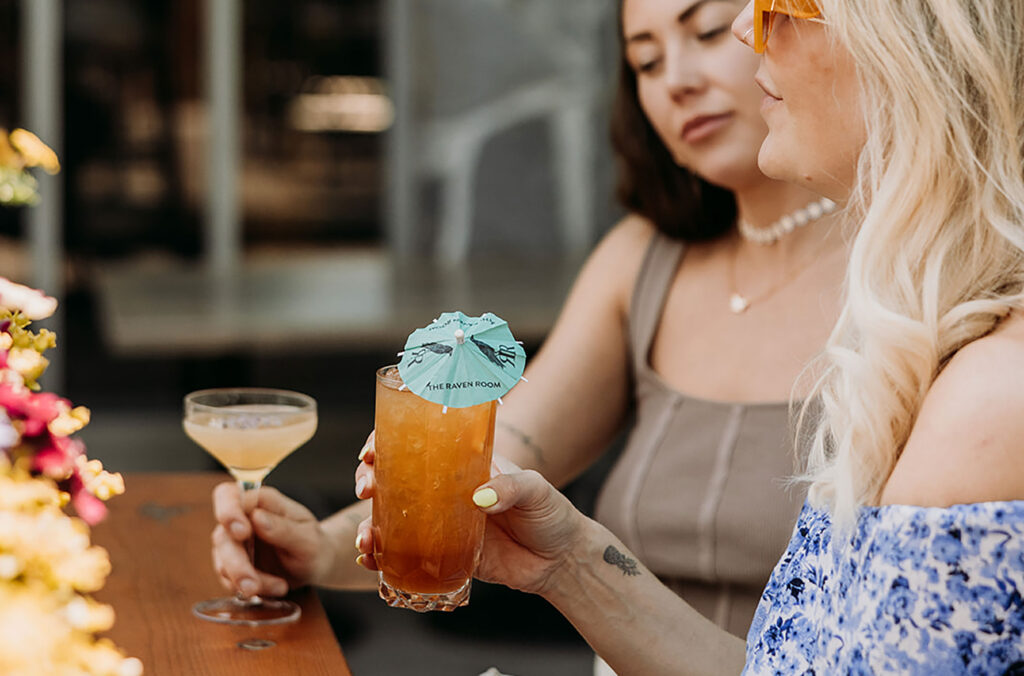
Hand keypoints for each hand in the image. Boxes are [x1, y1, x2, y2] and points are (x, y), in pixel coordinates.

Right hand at [211, 482, 332, 596]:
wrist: (316, 565)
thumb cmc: (313, 543)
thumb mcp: (307, 537)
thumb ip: (283, 528)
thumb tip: (256, 517)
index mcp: (260, 502)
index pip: (228, 496)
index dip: (228, 511)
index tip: (242, 532)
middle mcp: (242, 520)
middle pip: (222, 537)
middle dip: (237, 564)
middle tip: (253, 584)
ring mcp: (234, 544)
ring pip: (222, 563)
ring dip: (246, 580)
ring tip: (279, 587)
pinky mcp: (232, 566)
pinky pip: (230, 581)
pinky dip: (253, 589)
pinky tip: (276, 588)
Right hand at [354, 443, 585, 596]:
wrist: (560, 562)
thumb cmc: (551, 514)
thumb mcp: (536, 490)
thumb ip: (511, 487)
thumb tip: (480, 498)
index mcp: (463, 465)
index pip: (418, 443)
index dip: (388, 442)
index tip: (372, 451)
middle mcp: (445, 492)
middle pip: (393, 479)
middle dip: (368, 480)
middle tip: (365, 489)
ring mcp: (440, 525)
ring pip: (391, 519)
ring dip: (369, 526)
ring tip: (365, 540)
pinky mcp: (443, 557)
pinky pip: (405, 556)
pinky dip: (383, 559)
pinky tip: (372, 562)